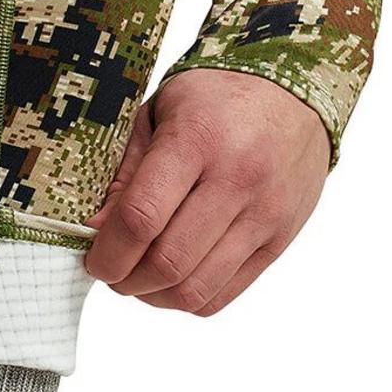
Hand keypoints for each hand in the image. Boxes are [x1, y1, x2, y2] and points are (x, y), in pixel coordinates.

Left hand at [85, 69, 329, 314]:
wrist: (297, 93)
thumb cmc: (216, 101)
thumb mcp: (158, 115)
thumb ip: (126, 174)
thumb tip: (97, 232)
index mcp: (197, 140)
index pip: (142, 217)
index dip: (108, 252)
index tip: (93, 258)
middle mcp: (237, 179)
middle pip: (167, 262)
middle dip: (125, 280)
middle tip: (112, 269)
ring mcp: (265, 214)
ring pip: (194, 289)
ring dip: (153, 296)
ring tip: (140, 277)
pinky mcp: (280, 240)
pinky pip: (223, 295)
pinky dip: (186, 299)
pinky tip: (173, 277)